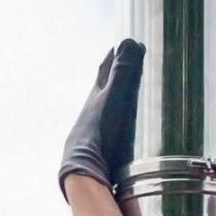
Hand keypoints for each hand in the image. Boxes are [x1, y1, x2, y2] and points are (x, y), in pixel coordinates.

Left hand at [60, 39, 143, 193]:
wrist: (85, 174)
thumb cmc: (100, 134)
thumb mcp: (114, 100)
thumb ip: (123, 74)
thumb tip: (130, 41)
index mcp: (95, 100)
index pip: (103, 74)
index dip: (112, 59)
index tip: (117, 47)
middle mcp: (91, 116)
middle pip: (102, 93)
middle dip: (112, 80)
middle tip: (121, 69)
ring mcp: (95, 136)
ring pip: (105, 115)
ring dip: (115, 107)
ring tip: (125, 102)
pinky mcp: (101, 155)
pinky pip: (112, 135)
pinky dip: (120, 129)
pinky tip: (125, 137)